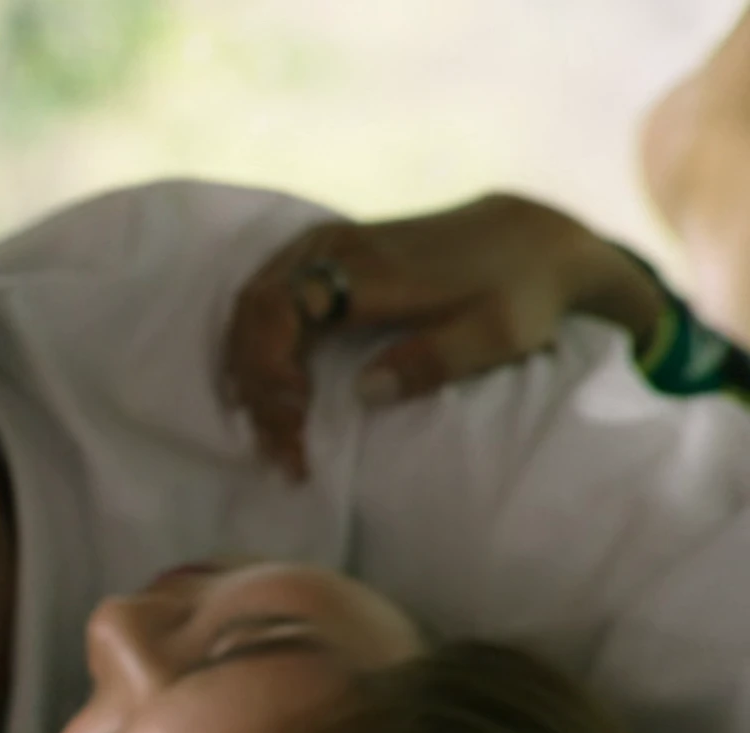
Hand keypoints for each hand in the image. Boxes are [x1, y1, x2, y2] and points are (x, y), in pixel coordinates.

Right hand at [223, 193, 662, 479]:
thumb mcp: (497, 335)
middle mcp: (334, 250)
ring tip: (272, 429)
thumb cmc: (518, 292)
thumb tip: (364, 393)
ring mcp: (324, 246)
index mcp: (371, 271)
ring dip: (250, 368)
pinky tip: (265, 386)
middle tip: (282, 446)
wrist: (531, 237)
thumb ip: (432, 361)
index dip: (270, 368)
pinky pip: (266, 296)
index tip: (294, 421)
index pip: (283, 310)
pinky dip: (256, 344)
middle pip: (256, 311)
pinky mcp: (324, 253)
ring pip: (253, 304)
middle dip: (256, 383)